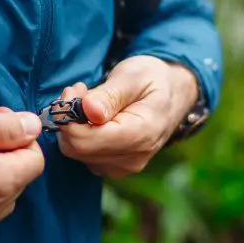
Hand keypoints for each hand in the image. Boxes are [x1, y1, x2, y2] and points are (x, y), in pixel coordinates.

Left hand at [56, 56, 198, 179]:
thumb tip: (87, 110)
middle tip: (78, 90)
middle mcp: (133, 158)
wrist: (174, 93)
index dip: (69, 117)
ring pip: (78, 153)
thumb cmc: (153, 79)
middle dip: (69, 119)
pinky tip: (91, 115)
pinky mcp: (116, 166)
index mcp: (141, 135)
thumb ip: (109, 95)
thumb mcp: (133, 76)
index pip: (85, 141)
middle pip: (77, 149)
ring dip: (74, 125)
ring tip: (88, 98)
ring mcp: (124, 166)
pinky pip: (85, 155)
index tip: (75, 90)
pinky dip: (81, 134)